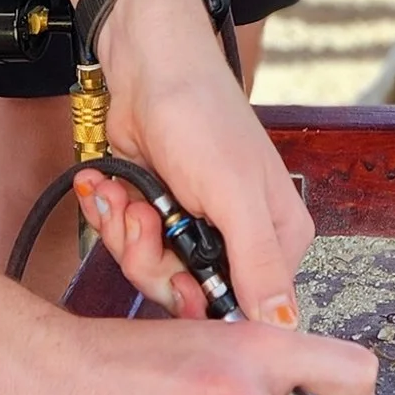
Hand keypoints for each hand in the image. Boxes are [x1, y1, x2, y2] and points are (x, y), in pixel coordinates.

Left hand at [83, 0, 314, 322]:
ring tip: (124, 192)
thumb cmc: (200, 116)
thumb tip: (286, 328)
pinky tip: (108, 185)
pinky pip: (125, 243)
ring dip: (125, 231)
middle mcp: (239, 237)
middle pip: (188, 294)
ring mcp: (194, 226)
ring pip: (150, 270)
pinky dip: (110, 214)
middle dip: (151, 257)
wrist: (147, 67)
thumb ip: (258, 263)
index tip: (177, 274)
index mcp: (277, 237)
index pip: (246, 309)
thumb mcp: (234, 194)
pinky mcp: (156, 213)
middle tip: (144, 217)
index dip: (200, 300)